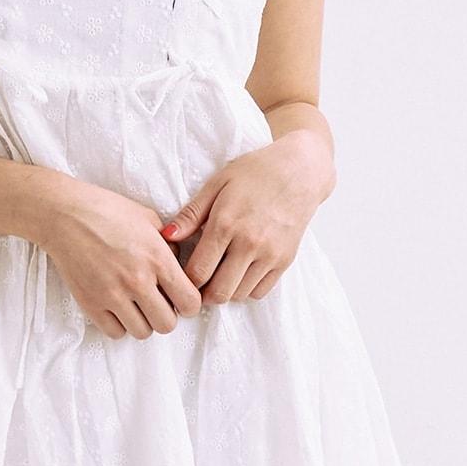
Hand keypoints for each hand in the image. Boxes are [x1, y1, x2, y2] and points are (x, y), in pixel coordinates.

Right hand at [36, 179, 204, 339]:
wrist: (65, 215)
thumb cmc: (106, 210)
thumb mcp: (148, 219)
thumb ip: (169, 246)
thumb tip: (178, 266)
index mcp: (157, 258)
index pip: (189, 302)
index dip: (189, 303)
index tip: (181, 298)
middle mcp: (138, 281)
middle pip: (167, 324)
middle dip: (167, 315)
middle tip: (158, 302)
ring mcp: (112, 295)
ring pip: (142, 332)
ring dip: (143, 321)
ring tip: (136, 304)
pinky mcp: (90, 304)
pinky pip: (115, 332)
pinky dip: (120, 324)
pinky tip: (118, 307)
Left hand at [159, 136, 327, 304]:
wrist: (300, 171)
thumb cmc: (255, 172)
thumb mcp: (217, 184)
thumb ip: (191, 213)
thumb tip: (166, 237)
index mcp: (226, 224)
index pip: (198, 272)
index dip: (185, 281)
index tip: (182, 276)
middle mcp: (249, 244)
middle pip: (218, 292)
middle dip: (203, 292)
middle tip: (198, 282)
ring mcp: (270, 255)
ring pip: (239, 295)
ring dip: (225, 290)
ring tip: (219, 274)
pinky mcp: (285, 260)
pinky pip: (260, 291)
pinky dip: (246, 288)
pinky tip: (240, 271)